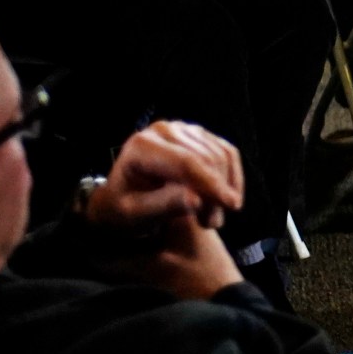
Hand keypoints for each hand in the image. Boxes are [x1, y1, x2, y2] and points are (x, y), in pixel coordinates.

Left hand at [84, 122, 245, 299]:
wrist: (120, 197)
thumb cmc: (124, 208)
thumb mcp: (137, 214)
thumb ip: (165, 206)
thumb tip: (197, 200)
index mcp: (142, 146)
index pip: (186, 162)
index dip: (212, 184)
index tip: (231, 205)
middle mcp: (163, 131)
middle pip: (207, 159)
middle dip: (218, 192)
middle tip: (212, 223)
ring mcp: (182, 130)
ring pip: (221, 156)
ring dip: (226, 188)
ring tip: (212, 217)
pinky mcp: (198, 135)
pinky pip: (227, 153)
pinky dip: (232, 177)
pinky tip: (224, 198)